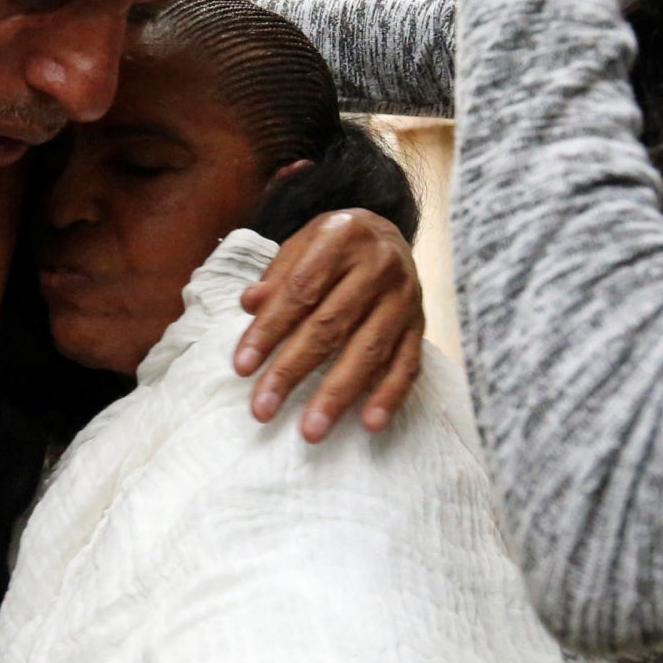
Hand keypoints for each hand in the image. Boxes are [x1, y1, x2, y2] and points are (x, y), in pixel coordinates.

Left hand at [235, 209, 424, 442]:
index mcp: (342, 237)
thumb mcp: (302, 243)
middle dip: (293, 371)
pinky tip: (370, 423)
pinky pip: (407, 364)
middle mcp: (378, 265)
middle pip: (330, 325)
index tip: (242, 367)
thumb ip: (278, 276)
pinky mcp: (420, 324)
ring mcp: (404, 297)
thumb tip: (250, 304)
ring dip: (338, 395)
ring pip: (369, 351)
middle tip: (264, 409)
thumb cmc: (333, 245)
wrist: (387, 232)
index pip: (300, 291)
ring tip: (312, 430)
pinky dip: (389, 396)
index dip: (269, 330)